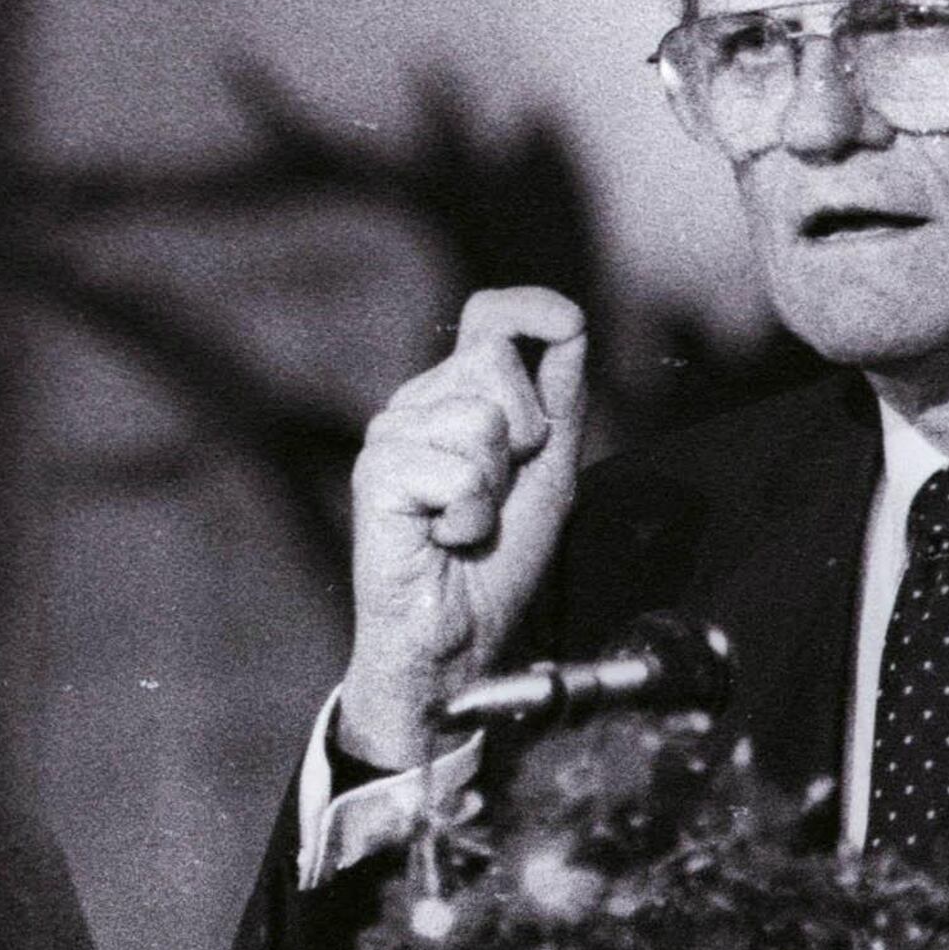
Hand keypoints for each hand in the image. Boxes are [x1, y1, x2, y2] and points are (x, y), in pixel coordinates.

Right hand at [336, 287, 589, 768]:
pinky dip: (469, 516)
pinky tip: (445, 539)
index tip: (568, 322)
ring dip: (495, 487)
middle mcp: (416, 405)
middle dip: (525, 436)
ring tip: (468, 524)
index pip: (488, 318)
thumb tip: (571, 328)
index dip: (531, 307)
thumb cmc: (493, 566)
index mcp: (455, 398)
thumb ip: (560, 403)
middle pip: (494, 362)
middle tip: (498, 495)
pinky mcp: (377, 473)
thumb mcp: (548, 475)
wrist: (455, 642)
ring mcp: (390, 435)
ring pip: (481, 416)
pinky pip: (458, 468)